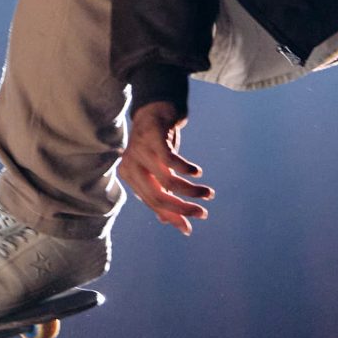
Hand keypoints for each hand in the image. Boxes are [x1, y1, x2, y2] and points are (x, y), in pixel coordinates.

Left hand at [119, 100, 212, 233]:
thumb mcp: (157, 171)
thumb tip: (170, 223)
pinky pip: (170, 160)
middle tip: (203, 213)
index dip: (171, 216)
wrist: (156, 109)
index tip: (189, 228)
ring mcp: (140, 150)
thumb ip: (161, 194)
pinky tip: (197, 172)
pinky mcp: (153, 136)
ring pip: (167, 181)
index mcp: (130, 176)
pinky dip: (186, 169)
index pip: (152, 203)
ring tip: (208, 193)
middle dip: (182, 208)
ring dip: (191, 190)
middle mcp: (131, 165)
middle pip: (157, 197)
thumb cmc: (157, 144)